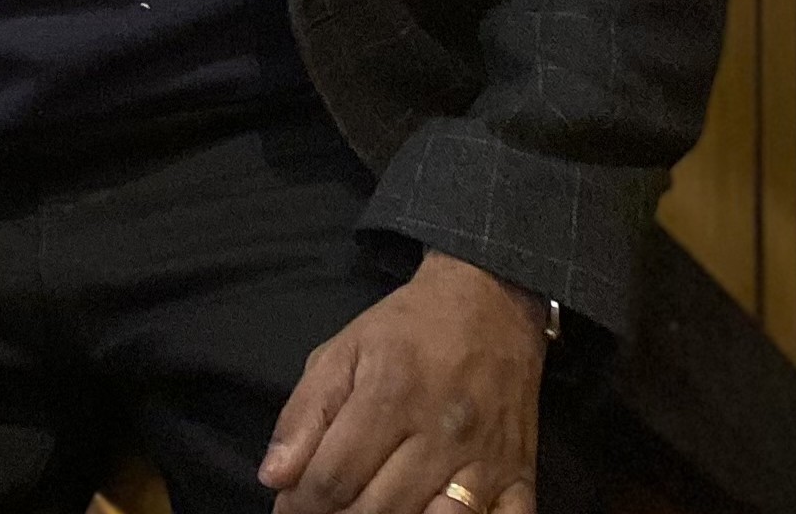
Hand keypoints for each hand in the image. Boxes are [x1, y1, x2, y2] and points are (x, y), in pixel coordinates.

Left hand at [258, 251, 544, 513]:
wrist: (491, 303)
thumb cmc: (408, 329)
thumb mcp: (343, 351)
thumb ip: (304, 414)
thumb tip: (274, 477)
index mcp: (390, 395)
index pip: (334, 478)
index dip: (301, 506)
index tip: (287, 509)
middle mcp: (441, 433)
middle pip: (380, 510)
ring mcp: (486, 460)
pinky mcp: (521, 476)